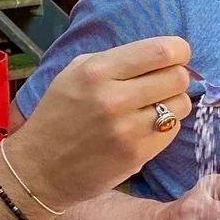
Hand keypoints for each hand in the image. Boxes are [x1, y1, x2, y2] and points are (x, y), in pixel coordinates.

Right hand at [7, 36, 193, 210]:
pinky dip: (165, 127)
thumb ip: (117, 60)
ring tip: (152, 107)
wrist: (39, 168)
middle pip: (178, 77)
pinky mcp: (137, 154)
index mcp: (97, 70)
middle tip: (162, 84)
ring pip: (181, 105)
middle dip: (177, 77)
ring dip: (173, 103)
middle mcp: (114, 98)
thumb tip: (164, 55)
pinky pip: (172, 131)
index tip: (178, 55)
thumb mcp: (75, 73)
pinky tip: (144, 128)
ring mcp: (127, 129)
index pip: (160, 51)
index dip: (179, 50)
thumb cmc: (59, 114)